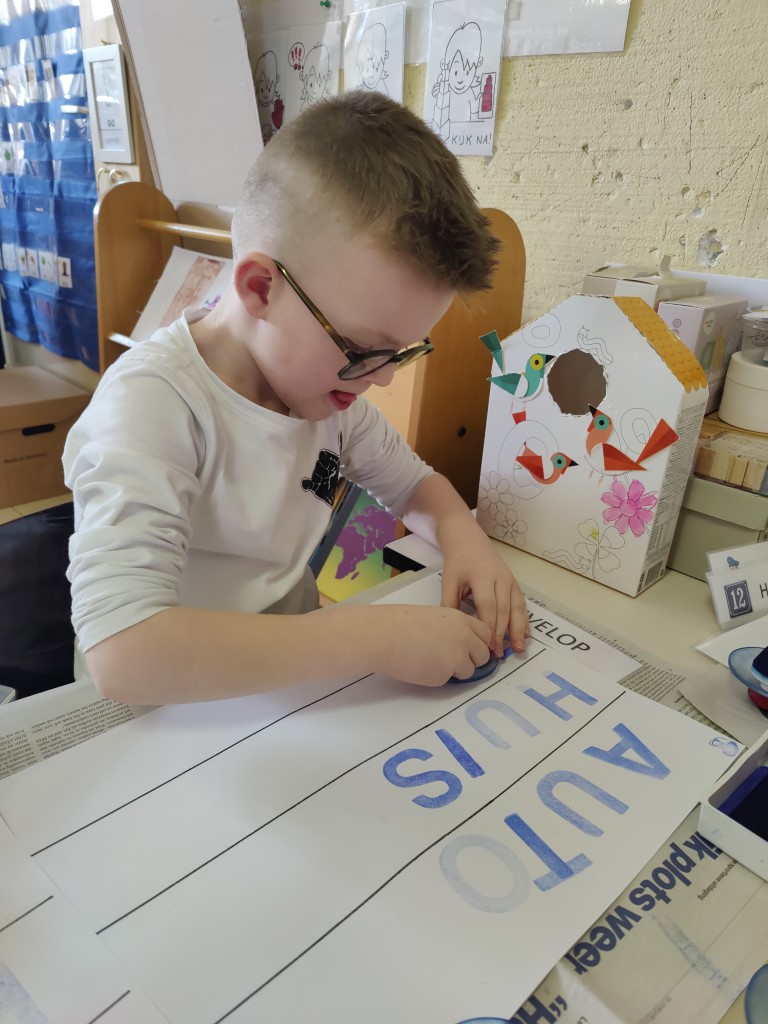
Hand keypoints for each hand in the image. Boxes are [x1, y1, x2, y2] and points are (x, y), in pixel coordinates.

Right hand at [372, 604, 492, 686]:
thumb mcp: (435, 616)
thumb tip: (460, 642)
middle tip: (455, 658)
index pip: (486, 634)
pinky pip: (448, 679)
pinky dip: (438, 676)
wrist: (386, 636)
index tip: (472, 647)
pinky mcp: (444, 676)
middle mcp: (464, 638)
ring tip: (433, 660)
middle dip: (472, 659)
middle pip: (483, 655)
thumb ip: (453, 628)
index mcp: (461, 620)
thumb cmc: (402, 623)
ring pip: (469, 671)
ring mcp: (456, 658)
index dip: (479, 642)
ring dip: (456, 670)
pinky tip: (423, 666)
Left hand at [441, 539, 529, 656]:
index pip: (488, 606)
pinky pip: (521, 604)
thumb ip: (449, 604)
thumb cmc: (458, 563)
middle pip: (504, 610)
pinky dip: (524, 620)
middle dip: (502, 634)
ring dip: (518, 630)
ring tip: (518, 649)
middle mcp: (500, 579)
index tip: (486, 645)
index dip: (489, 627)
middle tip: (499, 653)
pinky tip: (525, 635)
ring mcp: (510, 581)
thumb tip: (451, 630)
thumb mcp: (449, 581)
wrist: (469, 542)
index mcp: (483, 577)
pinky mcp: (515, 584)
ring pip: (517, 608)